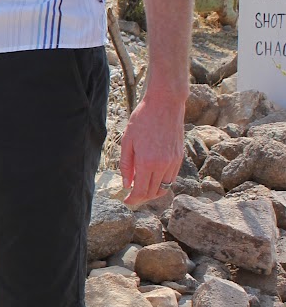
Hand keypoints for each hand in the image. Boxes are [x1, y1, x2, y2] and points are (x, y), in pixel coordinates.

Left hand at [118, 90, 185, 206]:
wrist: (165, 104)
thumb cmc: (143, 119)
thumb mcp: (127, 141)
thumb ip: (126, 165)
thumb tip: (127, 184)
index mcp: (147, 162)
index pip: (141, 191)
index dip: (133, 200)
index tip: (126, 201)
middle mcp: (163, 165)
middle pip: (153, 193)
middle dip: (142, 198)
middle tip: (132, 195)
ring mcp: (174, 162)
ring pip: (165, 188)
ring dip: (153, 191)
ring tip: (142, 186)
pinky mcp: (180, 157)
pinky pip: (172, 177)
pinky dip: (162, 182)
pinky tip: (153, 176)